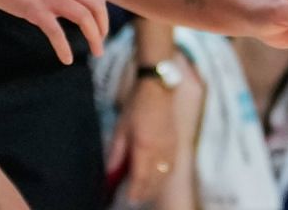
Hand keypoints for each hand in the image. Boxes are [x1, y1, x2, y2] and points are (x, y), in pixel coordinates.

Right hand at [0, 0, 107, 64]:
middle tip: (100, 41)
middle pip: (97, 5)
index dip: (102, 10)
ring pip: (84, 17)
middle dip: (103, 25)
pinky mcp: (35, 9)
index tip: (99, 24)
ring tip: (97, 52)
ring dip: (94, 37)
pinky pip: (56, 33)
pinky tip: (66, 59)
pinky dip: (64, 48)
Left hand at [109, 71, 177, 201]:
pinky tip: (157, 179)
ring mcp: (171, 149)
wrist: (159, 88)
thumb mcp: (120, 128)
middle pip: (154, 182)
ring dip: (154, 188)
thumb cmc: (136, 105)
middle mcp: (160, 151)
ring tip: (143, 192)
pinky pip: (171, 169)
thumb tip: (110, 172)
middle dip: (144, 193)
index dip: (135, 192)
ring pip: (165, 178)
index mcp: (144, 147)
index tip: (129, 199)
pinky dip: (164, 178)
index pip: (140, 178)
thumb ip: (116, 153)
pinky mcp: (177, 145)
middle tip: (134, 198)